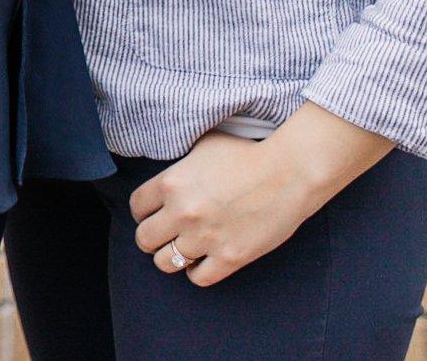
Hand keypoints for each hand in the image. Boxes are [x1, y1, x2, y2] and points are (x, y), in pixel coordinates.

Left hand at [131, 107, 391, 286]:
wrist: (289, 172)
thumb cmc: (247, 154)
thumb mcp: (201, 148)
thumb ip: (176, 167)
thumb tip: (163, 179)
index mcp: (171, 183)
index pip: (136, 208)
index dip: (144, 211)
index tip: (154, 213)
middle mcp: (182, 212)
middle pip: (144, 239)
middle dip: (153, 236)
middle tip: (167, 233)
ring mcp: (205, 238)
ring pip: (165, 262)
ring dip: (172, 256)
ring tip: (184, 248)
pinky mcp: (230, 257)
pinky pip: (198, 278)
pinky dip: (197, 271)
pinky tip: (204, 259)